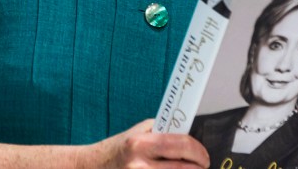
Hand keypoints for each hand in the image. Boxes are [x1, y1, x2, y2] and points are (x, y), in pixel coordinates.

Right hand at [82, 119, 209, 168]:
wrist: (93, 166)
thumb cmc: (120, 148)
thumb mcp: (139, 133)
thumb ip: (164, 133)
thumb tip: (192, 134)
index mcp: (139, 144)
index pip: (179, 145)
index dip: (197, 151)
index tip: (205, 156)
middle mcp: (137, 165)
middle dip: (198, 167)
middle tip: (203, 165)